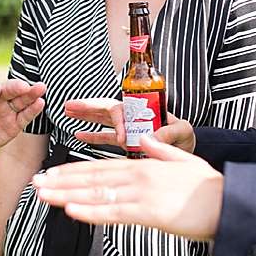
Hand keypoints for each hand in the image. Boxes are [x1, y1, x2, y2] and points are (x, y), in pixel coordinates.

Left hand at [0, 76, 46, 153]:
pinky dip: (33, 110)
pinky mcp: (15, 124)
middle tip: (25, 86)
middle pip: (10, 89)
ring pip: (22, 99)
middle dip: (18, 86)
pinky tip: (40, 104)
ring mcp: (8, 110)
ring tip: (41, 88)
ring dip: (32, 93)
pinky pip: (25, 116)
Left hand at [32, 134, 224, 240]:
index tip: (51, 172)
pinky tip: (71, 211)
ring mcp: (142, 193)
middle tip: (35, 182)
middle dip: (61, 180)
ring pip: (96, 193)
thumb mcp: (183, 161)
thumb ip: (160, 151)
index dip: (73, 169)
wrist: (228, 202)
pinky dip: (90, 211)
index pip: (100, 166)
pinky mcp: (149, 211)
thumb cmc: (209, 186)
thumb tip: (144, 139)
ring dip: (66, 194)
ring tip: (43, 195)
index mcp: (144, 165)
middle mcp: (138, 176)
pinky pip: (114, 212)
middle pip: (92, 177)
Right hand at [59, 97, 196, 151]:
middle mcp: (134, 117)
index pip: (124, 111)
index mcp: (145, 111)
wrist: (186, 150)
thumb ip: (170, 131)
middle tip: (71, 104)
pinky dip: (92, 135)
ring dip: (85, 115)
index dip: (118, 123)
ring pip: (102, 118)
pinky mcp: (126, 141)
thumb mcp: (182, 130)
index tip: (122, 139)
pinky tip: (79, 134)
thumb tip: (154, 136)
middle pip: (106, 108)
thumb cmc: (186, 138)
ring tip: (68, 112)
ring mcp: (128, 128)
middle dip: (88, 106)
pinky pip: (105, 136)